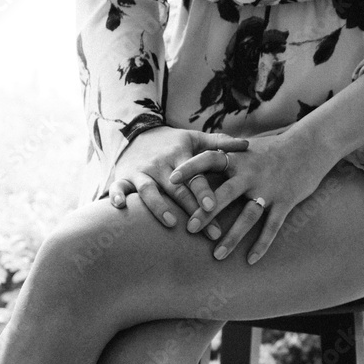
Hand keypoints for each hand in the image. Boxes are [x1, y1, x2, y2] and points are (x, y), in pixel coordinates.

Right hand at [108, 126, 249, 239]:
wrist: (135, 133)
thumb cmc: (171, 142)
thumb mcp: (194, 138)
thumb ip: (220, 143)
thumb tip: (247, 144)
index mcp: (179, 156)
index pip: (195, 176)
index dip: (203, 192)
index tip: (214, 207)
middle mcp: (160, 165)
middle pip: (176, 189)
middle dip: (191, 209)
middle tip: (208, 230)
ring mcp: (140, 172)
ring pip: (148, 191)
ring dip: (158, 206)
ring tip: (171, 223)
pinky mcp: (123, 178)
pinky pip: (117, 188)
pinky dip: (116, 196)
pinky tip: (120, 207)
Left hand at [167, 128, 337, 264]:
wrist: (310, 146)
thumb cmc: (272, 148)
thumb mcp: (246, 148)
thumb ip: (223, 156)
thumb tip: (194, 159)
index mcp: (239, 158)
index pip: (209, 159)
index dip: (190, 169)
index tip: (171, 180)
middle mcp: (252, 173)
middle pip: (226, 193)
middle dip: (207, 211)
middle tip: (190, 228)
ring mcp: (269, 189)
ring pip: (248, 216)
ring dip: (233, 237)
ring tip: (217, 255)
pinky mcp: (285, 201)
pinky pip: (272, 226)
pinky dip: (262, 244)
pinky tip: (251, 260)